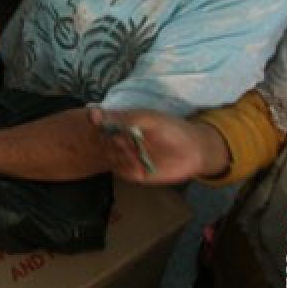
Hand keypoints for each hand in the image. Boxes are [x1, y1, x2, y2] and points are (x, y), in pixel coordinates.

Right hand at [88, 107, 228, 184]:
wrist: (193, 151)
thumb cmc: (171, 129)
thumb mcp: (148, 119)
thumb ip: (123, 118)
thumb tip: (94, 114)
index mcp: (124, 125)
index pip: (103, 123)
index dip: (98, 122)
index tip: (93, 118)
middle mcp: (123, 141)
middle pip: (104, 142)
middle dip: (110, 141)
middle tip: (124, 139)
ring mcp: (128, 158)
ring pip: (111, 157)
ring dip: (118, 154)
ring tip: (133, 151)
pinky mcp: (135, 173)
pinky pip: (121, 171)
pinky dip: (125, 167)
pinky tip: (137, 163)